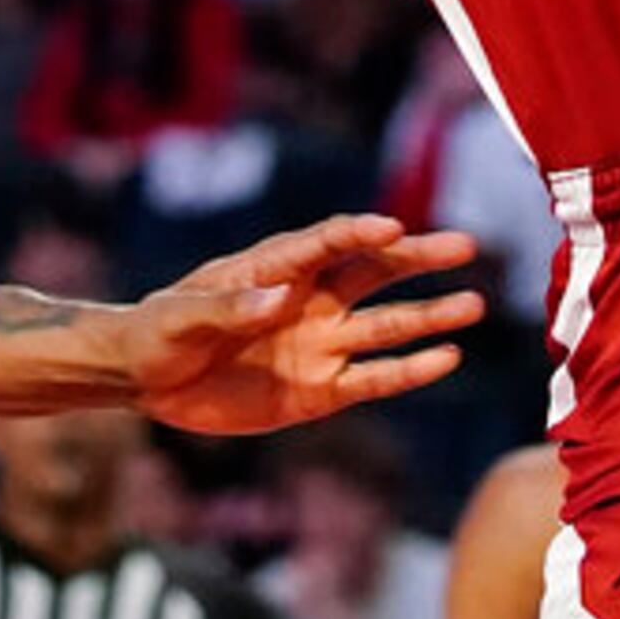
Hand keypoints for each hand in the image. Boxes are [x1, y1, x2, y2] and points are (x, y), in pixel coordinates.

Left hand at [115, 213, 482, 435]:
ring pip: (384, 326)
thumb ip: (228, 308)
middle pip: (371, 271)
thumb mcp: (182, 318)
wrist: (146, 379)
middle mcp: (305, 300)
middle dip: (415, 257)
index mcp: (271, 268)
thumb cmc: (158, 332)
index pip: (323, 244)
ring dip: (427, 315)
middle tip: (465, 244)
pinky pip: (372, 378)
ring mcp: (316, 344)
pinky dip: (408, 370)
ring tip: (473, 304)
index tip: (392, 227)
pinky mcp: (318, 390)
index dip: (357, 233)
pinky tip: (447, 358)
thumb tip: (277, 296)